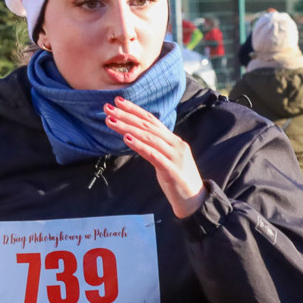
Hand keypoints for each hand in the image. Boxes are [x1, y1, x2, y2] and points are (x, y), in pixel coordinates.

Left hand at [104, 97, 205, 218]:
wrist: (195, 201)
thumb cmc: (178, 180)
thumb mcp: (167, 159)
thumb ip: (156, 147)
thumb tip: (136, 136)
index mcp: (174, 141)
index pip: (152, 120)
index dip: (135, 109)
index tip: (118, 101)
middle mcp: (176, 145)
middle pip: (148, 126)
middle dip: (126, 115)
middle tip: (107, 108)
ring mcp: (175, 157)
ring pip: (149, 138)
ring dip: (128, 128)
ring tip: (111, 121)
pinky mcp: (172, 170)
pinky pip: (153, 155)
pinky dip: (139, 145)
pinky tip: (126, 139)